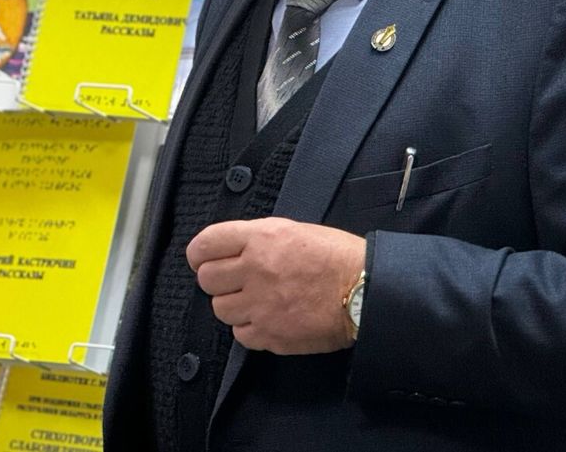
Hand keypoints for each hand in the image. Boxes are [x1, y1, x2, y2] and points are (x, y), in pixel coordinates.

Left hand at [187, 218, 365, 354]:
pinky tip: (268, 318)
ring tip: (255, 300)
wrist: (365, 290)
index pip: (207, 244)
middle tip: (234, 281)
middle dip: (217, 280)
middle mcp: (255, 270)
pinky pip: (240, 334)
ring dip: (233, 305)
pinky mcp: (269, 334)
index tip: (202, 258)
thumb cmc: (340, 258)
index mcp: (262, 238)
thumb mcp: (297, 231)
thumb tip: (237, 249)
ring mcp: (260, 305)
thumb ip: (261, 239)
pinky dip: (250, 328)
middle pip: (207, 279)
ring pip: (220, 309)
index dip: (200, 253)